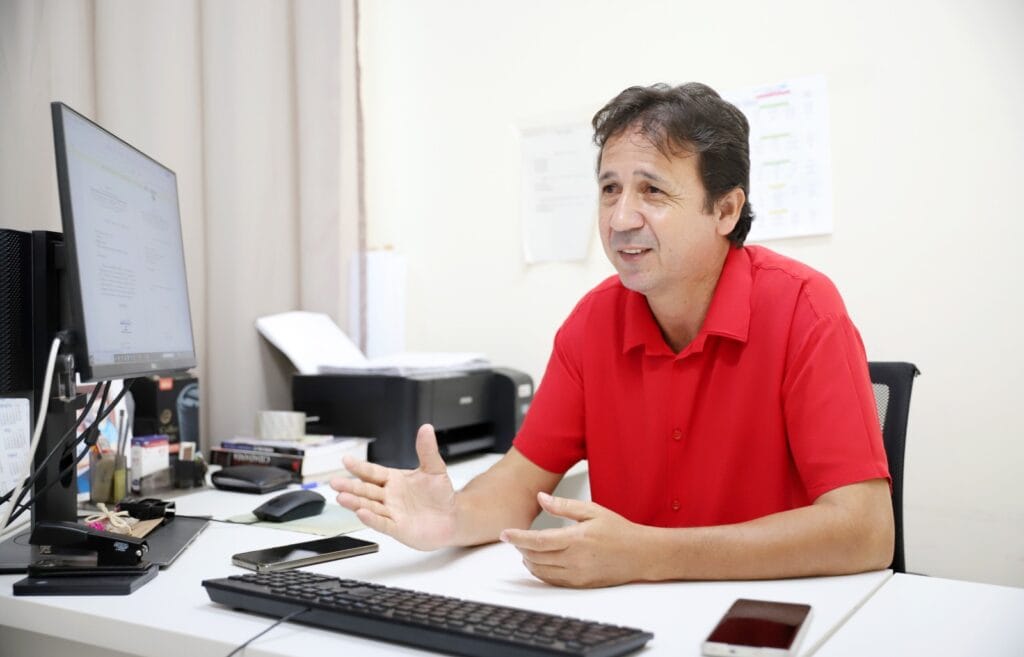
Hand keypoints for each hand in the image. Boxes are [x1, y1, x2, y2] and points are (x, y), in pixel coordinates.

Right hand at [330, 424, 457, 550]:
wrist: (451, 518)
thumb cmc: (440, 495)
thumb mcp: (434, 469)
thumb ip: (427, 450)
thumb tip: (426, 429)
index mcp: (394, 480)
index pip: (373, 472)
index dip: (360, 467)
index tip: (346, 460)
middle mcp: (389, 496)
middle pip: (366, 490)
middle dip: (350, 486)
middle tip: (334, 482)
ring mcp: (392, 512)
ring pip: (370, 506)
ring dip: (356, 502)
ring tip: (342, 498)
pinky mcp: (398, 528)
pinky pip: (383, 523)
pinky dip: (372, 519)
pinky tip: (361, 514)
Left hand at [499, 492, 649, 587]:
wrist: (641, 555)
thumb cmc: (619, 531)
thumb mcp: (592, 510)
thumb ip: (564, 506)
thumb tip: (542, 498)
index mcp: (576, 539)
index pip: (538, 540)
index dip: (517, 538)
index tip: (504, 534)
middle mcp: (574, 560)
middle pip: (535, 557)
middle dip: (521, 548)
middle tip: (514, 538)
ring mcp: (577, 575)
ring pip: (542, 571)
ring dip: (529, 560)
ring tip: (525, 549)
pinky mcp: (580, 584)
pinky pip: (553, 581)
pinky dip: (540, 572)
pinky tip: (539, 563)